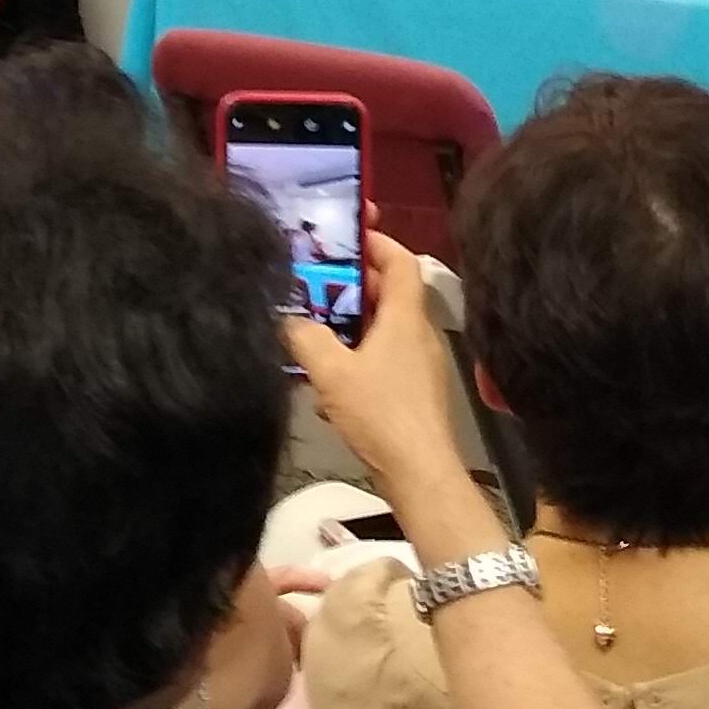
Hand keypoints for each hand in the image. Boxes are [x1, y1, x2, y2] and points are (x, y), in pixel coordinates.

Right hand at [285, 229, 463, 496]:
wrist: (421, 473)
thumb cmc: (381, 414)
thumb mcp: (331, 373)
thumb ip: (305, 338)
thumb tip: (288, 319)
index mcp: (404, 317)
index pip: (400, 261)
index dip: (376, 241)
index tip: (346, 234)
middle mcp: (418, 334)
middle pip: (388, 294)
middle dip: (351, 285)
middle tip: (314, 281)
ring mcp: (420, 365)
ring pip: (383, 330)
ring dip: (350, 326)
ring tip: (312, 330)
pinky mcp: (414, 393)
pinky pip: (384, 361)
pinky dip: (357, 359)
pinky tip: (327, 384)